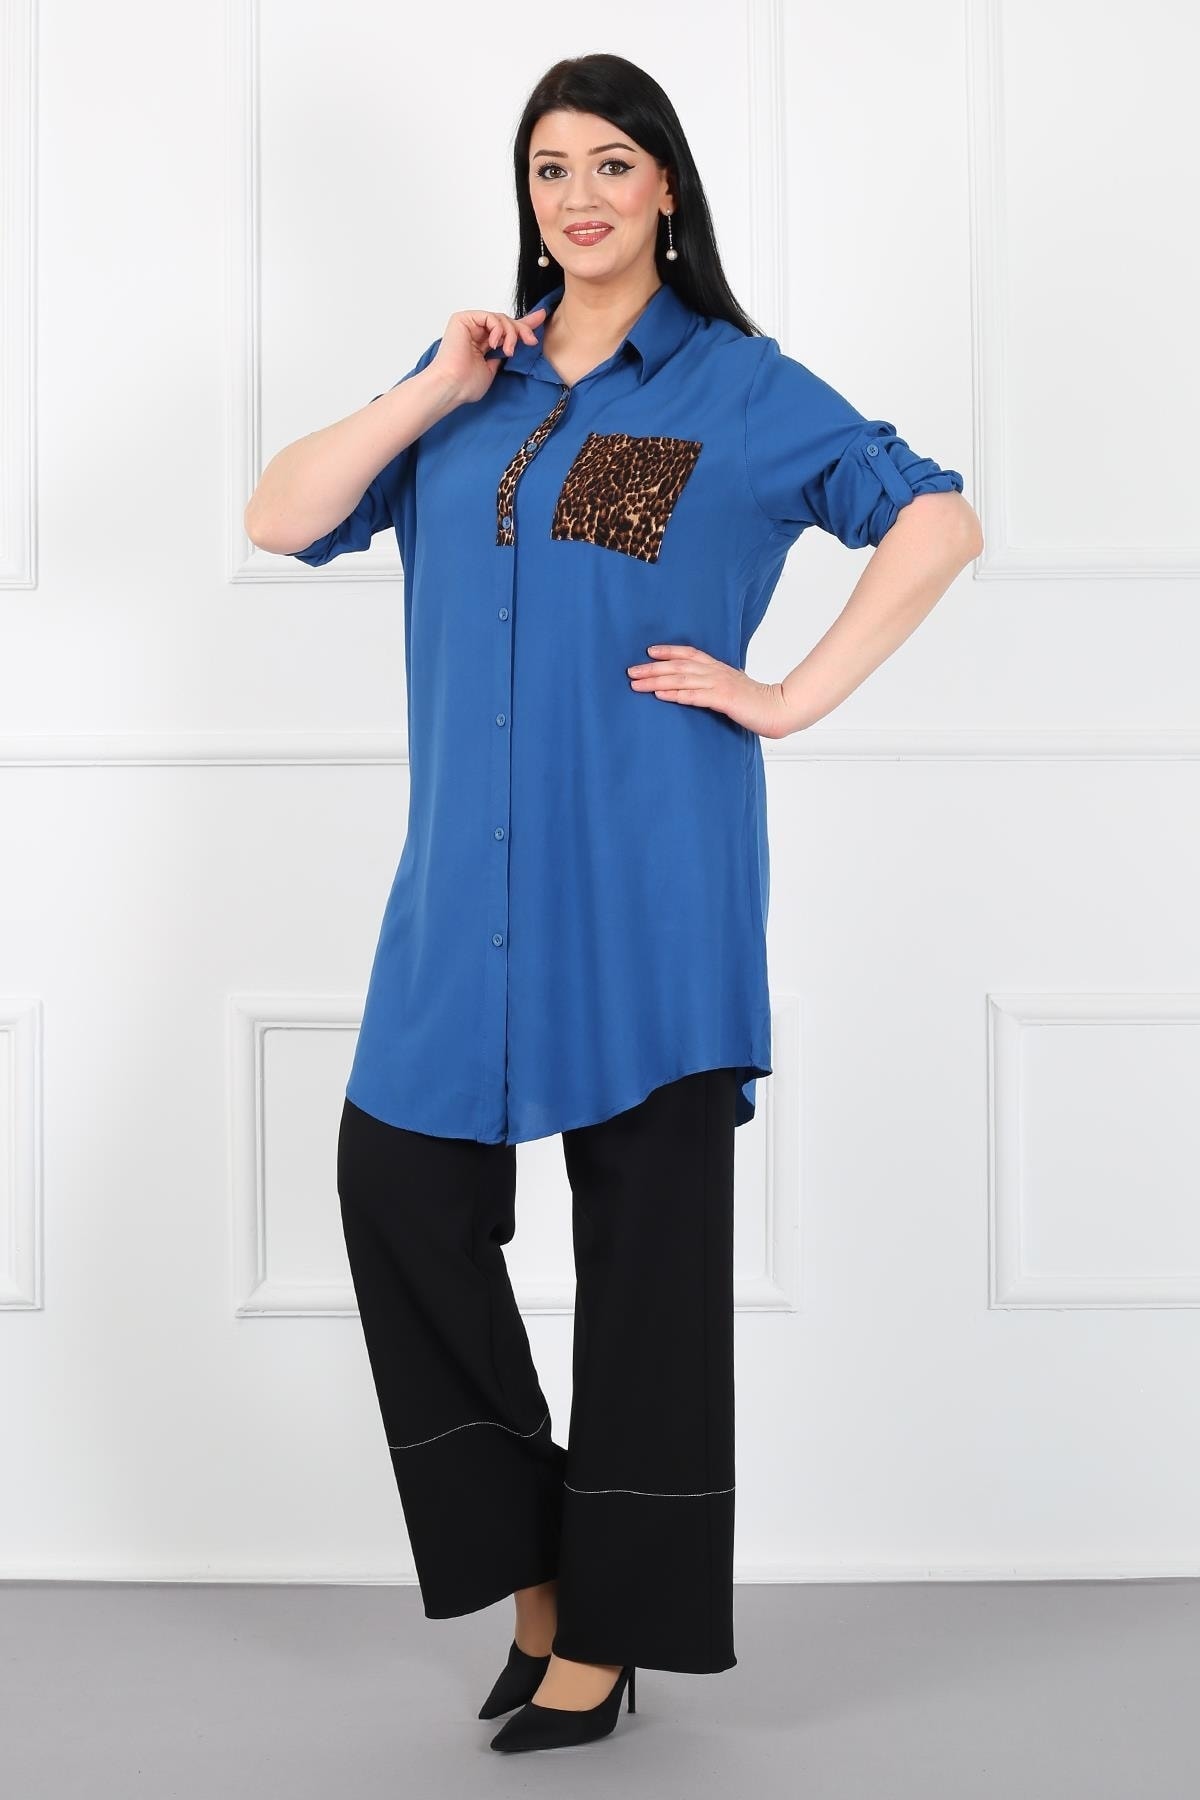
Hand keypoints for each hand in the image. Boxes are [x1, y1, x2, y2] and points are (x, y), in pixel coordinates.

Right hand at [430, 306, 546, 404]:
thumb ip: (502, 355)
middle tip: (531, 341)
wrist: (452, 386)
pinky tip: (495, 344)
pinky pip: (490, 317)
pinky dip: (497, 329)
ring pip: (500, 319)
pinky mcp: (463, 319)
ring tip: (508, 351)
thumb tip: (516, 344)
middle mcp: (475, 332)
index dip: (524, 323)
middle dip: (523, 329)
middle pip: (506, 321)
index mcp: (482, 343)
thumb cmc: (467, 384)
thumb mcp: (493, 369)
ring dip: (510, 334)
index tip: (541, 317)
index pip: (505, 330)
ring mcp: (469, 324)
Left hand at [625, 644, 797, 738]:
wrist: (779, 709)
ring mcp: (719, 685)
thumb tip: (704, 687)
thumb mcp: (735, 686)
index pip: (689, 654)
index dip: (668, 651)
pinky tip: (661, 695)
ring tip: (636, 684)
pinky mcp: (723, 700)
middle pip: (678, 666)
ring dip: (656, 682)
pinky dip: (676, 694)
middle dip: (652, 668)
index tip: (648, 652)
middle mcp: (716, 673)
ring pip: (682, 679)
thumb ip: (719, 683)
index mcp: (718, 668)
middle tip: (630, 671)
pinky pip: (695, 696)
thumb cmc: (757, 701)